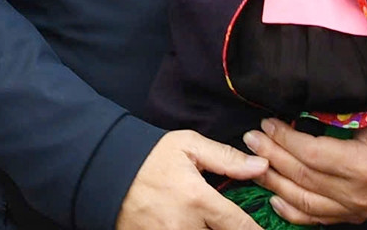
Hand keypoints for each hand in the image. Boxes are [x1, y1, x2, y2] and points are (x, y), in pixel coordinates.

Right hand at [117, 131, 268, 229]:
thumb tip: (261, 166)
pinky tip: (190, 225)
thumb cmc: (149, 157)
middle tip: (227, 220)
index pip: (240, 227)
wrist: (105, 172)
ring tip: (203, 221)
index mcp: (198, 199)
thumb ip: (226, 159)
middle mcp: (185, 226)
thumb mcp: (187, 146)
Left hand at [243, 117, 366, 224]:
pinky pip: (317, 218)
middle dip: (271, 156)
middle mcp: (358, 194)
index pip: (310, 154)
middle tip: (251, 138)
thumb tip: (292, 106)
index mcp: (364, 165)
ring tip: (254, 163)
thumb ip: (334, 113)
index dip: (283, 139)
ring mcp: (357, 210)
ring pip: (304, 201)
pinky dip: (293, 210)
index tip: (266, 122)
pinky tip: (275, 197)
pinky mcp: (356, 216)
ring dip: (274, 182)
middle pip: (302, 177)